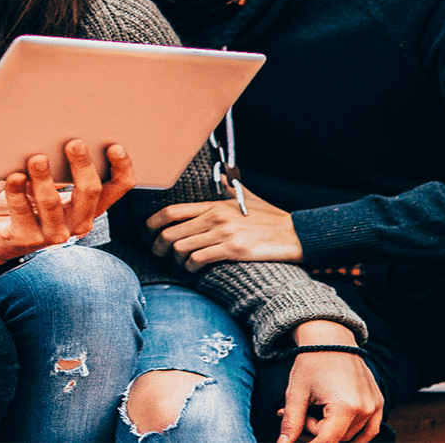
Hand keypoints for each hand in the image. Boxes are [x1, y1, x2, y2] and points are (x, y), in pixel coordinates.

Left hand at [0, 140, 135, 264]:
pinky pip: (22, 213)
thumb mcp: (46, 186)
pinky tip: (14, 177)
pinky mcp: (26, 239)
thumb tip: (55, 138)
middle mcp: (77, 222)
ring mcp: (53, 234)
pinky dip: (17, 192)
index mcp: (89, 206)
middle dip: (82, 165)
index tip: (114, 147)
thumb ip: (57, 170)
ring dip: (44, 179)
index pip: (117, 188)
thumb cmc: (27, 204)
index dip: (121, 168)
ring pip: (52, 204)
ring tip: (37, 158)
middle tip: (74, 143)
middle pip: (90, 192)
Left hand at [146, 183, 301, 270]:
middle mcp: (215, 218)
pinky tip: (194, 269)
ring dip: (175, 260)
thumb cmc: (270, 218)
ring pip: (181, 248)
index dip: (152, 223)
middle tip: (159, 254)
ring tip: (179, 263)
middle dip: (159, 247)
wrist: (296, 235)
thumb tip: (221, 174)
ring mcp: (224, 234)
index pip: (172, 212)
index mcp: (214, 205)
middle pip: (170, 233)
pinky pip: (199, 260)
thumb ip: (229, 187)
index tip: (148, 231)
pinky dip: (191, 267)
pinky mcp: (233, 250)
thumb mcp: (247, 198)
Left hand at [278, 322, 382, 442]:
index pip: (326, 441)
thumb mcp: (296, 394)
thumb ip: (291, 423)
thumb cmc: (311, 363)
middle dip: (315, 429)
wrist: (330, 338)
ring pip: (351, 436)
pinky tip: (335, 422)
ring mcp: (375, 407)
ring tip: (315, 408)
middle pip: (337, 438)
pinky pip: (369, 430)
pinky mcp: (379, 403)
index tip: (296, 440)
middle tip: (301, 412)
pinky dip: (353, 432)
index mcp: (345, 408)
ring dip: (331, 429)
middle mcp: (365, 410)